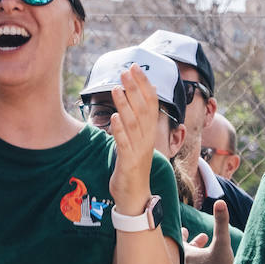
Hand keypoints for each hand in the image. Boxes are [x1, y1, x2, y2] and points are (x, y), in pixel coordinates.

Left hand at [106, 66, 156, 213]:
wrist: (135, 196)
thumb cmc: (134, 166)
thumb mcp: (138, 140)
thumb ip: (138, 120)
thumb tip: (137, 99)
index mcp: (150, 132)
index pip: (151, 102)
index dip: (144, 84)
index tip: (135, 67)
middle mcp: (147, 138)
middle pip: (143, 109)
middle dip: (135, 88)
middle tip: (126, 71)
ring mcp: (139, 150)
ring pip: (133, 124)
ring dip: (125, 105)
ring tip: (116, 89)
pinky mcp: (128, 162)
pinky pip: (124, 144)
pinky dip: (120, 130)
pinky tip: (113, 117)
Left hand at [181, 200, 232, 263]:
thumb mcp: (223, 243)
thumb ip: (221, 223)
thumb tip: (221, 202)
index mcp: (189, 256)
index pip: (183, 242)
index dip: (185, 235)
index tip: (185, 229)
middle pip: (189, 253)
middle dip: (197, 244)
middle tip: (203, 237)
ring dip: (202, 257)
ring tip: (211, 254)